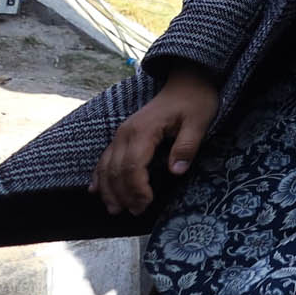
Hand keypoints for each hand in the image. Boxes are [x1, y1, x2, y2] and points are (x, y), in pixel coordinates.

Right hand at [91, 63, 220, 213]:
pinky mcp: (123, 135)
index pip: (132, 166)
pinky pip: (105, 158)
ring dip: (109, 190)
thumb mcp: (199, 122)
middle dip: (123, 194)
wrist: (186, 82)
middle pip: (116, 170)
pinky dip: (99, 176)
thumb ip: (187, 146)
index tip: (146, 204)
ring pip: (106, 166)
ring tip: (115, 210)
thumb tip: (176, 172)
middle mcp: (126, 133)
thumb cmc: (195, 101)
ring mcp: (121, 134)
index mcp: (143, 131)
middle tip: (135, 213)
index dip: (136, 189)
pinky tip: (96, 190)